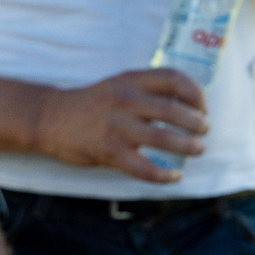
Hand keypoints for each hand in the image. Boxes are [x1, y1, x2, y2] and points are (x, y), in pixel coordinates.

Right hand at [32, 70, 207, 183]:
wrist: (50, 118)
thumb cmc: (92, 103)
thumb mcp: (119, 84)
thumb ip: (148, 89)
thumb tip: (188, 102)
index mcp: (131, 80)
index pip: (174, 78)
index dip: (196, 93)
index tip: (202, 106)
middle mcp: (126, 100)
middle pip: (174, 110)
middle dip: (196, 122)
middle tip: (204, 130)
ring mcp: (116, 126)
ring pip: (164, 138)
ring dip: (188, 146)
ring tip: (198, 149)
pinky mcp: (108, 151)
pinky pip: (144, 168)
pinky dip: (164, 175)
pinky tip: (176, 176)